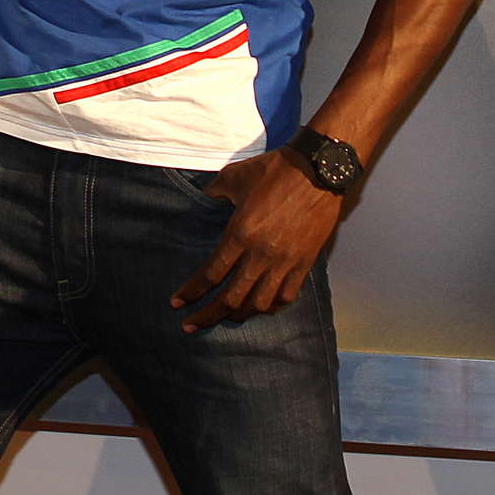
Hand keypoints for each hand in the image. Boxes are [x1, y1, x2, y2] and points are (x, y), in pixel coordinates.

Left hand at [170, 149, 344, 329]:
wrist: (318, 170)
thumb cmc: (274, 170)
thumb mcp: (235, 176)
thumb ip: (215, 192)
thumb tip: (204, 198)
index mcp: (240, 233)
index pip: (212, 274)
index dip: (192, 291)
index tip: (177, 303)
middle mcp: (261, 254)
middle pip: (232, 298)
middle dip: (209, 315)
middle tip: (191, 324)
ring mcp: (285, 261)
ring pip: (259, 303)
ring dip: (239, 314)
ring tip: (226, 317)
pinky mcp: (305, 263)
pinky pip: (286, 296)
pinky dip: (271, 306)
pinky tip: (261, 307)